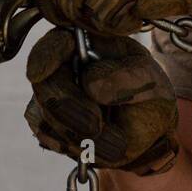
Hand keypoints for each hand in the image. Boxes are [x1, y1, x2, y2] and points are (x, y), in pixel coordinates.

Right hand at [23, 27, 178, 175]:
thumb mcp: (151, 83)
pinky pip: (48, 137)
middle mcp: (64, 66)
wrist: (149, 135)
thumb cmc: (150, 99)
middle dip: (68, 109)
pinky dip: (76, 147)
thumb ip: (127, 78)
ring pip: (45, 115)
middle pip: (45, 83)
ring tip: (117, 144)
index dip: (44, 57)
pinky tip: (103, 148)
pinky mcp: (49, 123)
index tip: (40, 74)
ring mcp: (53, 95)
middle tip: (96, 128)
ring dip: (79, 135)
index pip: (57, 42)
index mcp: (89, 44)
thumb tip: (91, 83)